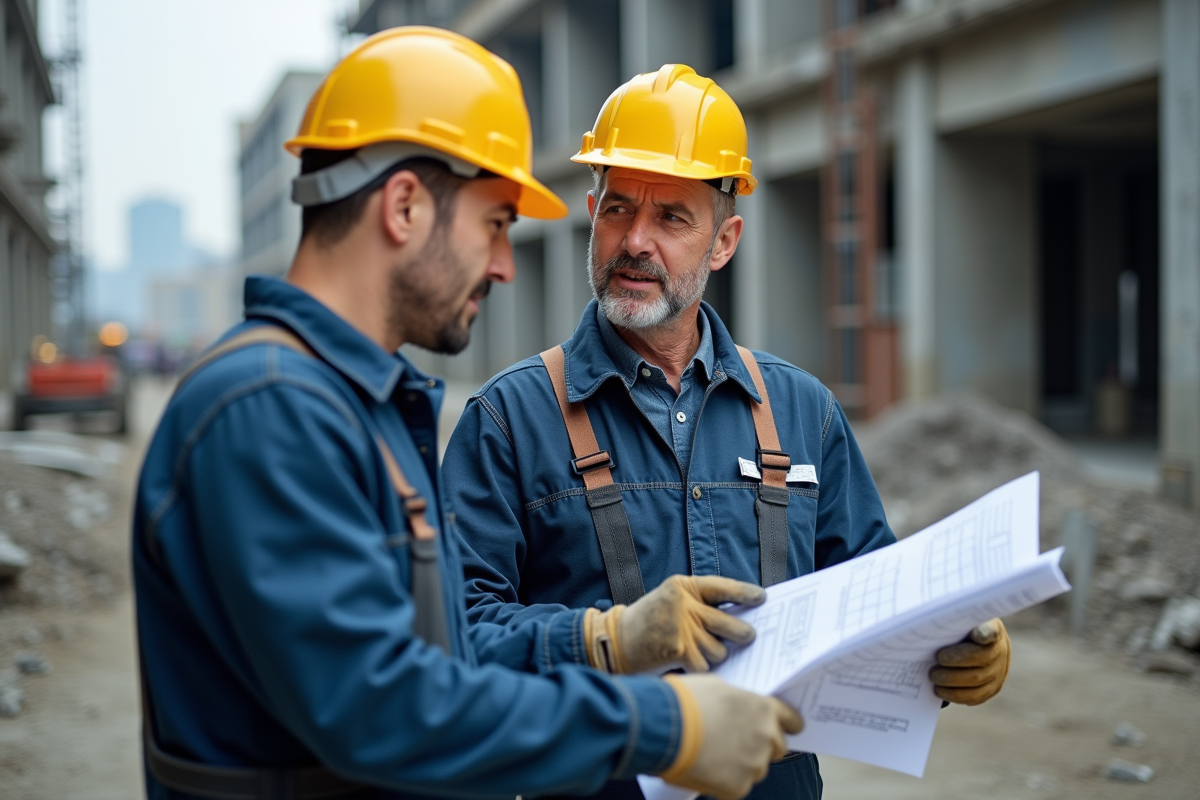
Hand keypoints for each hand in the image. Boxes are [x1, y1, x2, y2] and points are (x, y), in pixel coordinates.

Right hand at [585, 575, 764, 673]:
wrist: (615, 641)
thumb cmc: (650, 621)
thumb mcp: (672, 600)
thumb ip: (700, 604)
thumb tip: (740, 616)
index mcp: (684, 586)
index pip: (723, 587)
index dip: (745, 593)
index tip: (762, 598)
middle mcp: (684, 604)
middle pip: (730, 623)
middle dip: (743, 633)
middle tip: (748, 636)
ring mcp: (682, 627)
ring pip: (719, 649)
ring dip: (715, 655)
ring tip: (700, 652)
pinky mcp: (679, 650)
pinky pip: (705, 665)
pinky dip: (701, 668)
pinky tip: (688, 663)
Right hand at [659, 674, 802, 799]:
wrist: (666, 728)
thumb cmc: (686, 700)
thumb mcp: (716, 686)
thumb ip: (736, 699)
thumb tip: (735, 707)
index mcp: (764, 709)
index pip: (792, 720)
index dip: (787, 725)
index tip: (785, 729)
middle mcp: (766, 736)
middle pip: (777, 748)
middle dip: (761, 747)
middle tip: (736, 743)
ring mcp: (754, 764)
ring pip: (756, 769)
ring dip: (741, 765)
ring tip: (713, 755)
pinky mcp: (739, 787)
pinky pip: (737, 786)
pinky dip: (724, 781)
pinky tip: (706, 768)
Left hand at [931, 618, 1010, 704]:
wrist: (986, 645)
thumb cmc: (965, 630)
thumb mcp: (963, 621)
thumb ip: (953, 624)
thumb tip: (929, 626)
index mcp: (992, 629)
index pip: (991, 630)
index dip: (984, 633)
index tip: (976, 634)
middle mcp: (1000, 650)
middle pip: (979, 658)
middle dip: (953, 661)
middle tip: (934, 663)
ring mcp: (999, 671)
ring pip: (977, 681)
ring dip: (951, 682)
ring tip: (934, 678)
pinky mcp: (994, 687)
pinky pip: (977, 696)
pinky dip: (957, 696)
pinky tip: (943, 692)